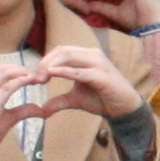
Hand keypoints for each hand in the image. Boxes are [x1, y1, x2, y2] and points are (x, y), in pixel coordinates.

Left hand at [27, 41, 145, 123]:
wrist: (124, 108)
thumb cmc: (102, 99)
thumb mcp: (76, 99)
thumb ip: (59, 101)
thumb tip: (43, 110)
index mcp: (87, 55)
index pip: (61, 50)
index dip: (46, 60)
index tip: (35, 76)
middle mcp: (93, 55)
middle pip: (62, 51)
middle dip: (45, 62)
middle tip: (35, 78)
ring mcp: (98, 64)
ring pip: (69, 57)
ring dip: (52, 66)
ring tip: (40, 78)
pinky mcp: (102, 76)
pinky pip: (79, 72)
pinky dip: (64, 72)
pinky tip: (52, 74)